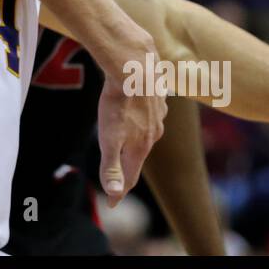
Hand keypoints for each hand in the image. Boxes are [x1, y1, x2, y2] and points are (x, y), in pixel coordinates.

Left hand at [96, 30, 167, 206]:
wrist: (135, 66)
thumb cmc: (119, 103)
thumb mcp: (109, 138)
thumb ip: (112, 167)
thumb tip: (115, 195)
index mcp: (141, 146)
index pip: (130, 176)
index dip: (119, 191)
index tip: (113, 203)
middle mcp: (154, 132)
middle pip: (139, 154)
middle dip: (129, 166)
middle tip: (120, 177)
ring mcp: (159, 113)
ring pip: (147, 130)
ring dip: (138, 138)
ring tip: (131, 143)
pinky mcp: (158, 94)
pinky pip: (151, 110)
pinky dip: (144, 115)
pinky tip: (141, 111)